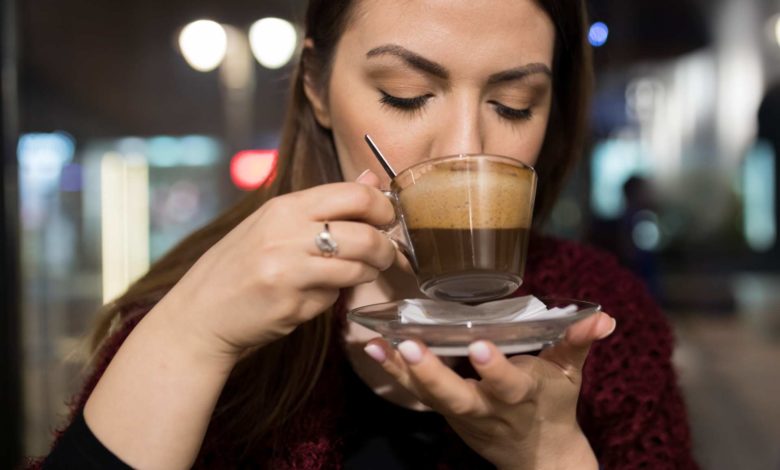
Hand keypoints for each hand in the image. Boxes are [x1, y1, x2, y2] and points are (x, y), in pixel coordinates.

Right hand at [159, 170, 396, 360]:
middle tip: (386, 256)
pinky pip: (332, 297)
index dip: (383, 209)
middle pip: (365, 234)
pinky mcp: (291, 304)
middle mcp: (286, 234)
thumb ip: (325, 204)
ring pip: (357, 269)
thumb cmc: (241, 264)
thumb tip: (371, 181)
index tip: (387, 221)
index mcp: (285, 207)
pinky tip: (317, 294)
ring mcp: (288, 271)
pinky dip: (335, 296)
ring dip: (368, 273)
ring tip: (360, 274)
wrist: (200, 313)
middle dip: (386, 248)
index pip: (354, 196)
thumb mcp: (277, 223)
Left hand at [363, 311, 616, 468]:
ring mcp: (462, 412)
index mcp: (521, 395)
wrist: (538, 456)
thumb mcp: (570, 375)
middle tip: (411, 348)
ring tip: (378, 342)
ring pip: (429, 396)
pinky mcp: (445, 411)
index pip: (508, 385)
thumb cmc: (554, 406)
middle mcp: (487, 407)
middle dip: (434, 374)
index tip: (480, 347)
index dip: (495, 368)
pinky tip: (373, 347)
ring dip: (402, 370)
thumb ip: (578, 342)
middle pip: (458, 396)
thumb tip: (604, 317)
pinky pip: (417, 393)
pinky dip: (394, 371)